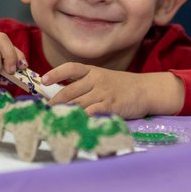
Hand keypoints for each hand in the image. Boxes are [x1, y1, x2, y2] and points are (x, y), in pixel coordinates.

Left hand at [42, 65, 183, 117]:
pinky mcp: (110, 105)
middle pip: (69, 90)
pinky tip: (74, 124)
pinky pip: (91, 112)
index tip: (44, 80)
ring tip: (54, 120)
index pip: (71, 68)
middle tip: (45, 112)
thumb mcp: (104, 79)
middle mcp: (96, 79)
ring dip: (64, 113)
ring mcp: (103, 92)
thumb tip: (63, 96)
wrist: (146, 90)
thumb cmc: (123, 86)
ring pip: (78, 103)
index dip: (56, 73)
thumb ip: (86, 85)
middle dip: (55, 102)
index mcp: (93, 71)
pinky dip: (81, 119)